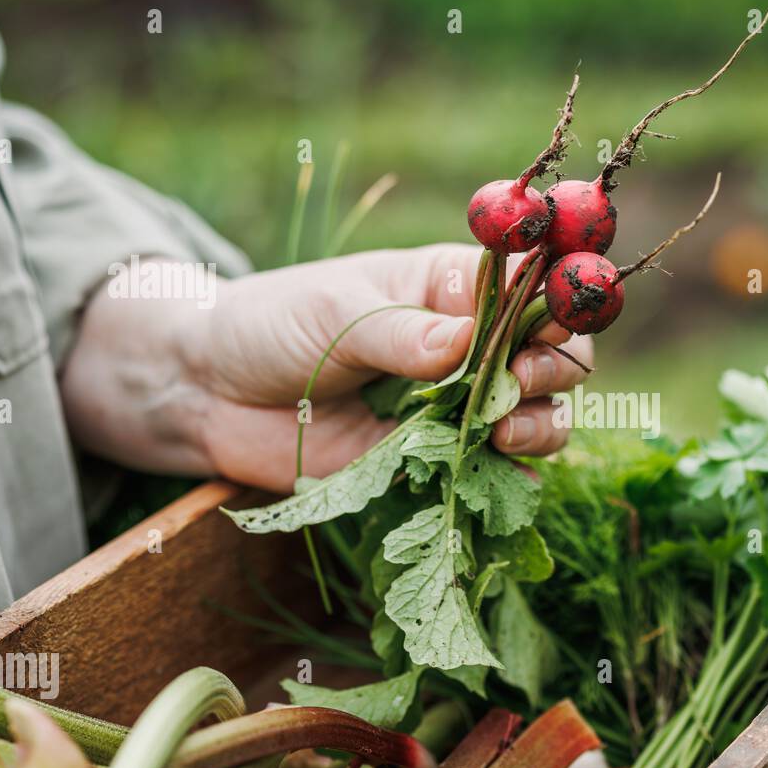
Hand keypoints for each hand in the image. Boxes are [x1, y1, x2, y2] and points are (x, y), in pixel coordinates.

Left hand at [60, 245, 593, 492]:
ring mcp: (456, 406)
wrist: (212, 394)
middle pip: (552, 357)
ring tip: (503, 433)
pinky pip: (493, 472)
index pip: (531, 291)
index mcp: (452, 287)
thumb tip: (468, 343)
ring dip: (539, 425)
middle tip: (517, 384)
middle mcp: (469, 346)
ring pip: (537, 416)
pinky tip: (503, 480)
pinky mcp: (434, 460)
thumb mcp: (336, 312)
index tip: (554, 324)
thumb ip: (402, 332)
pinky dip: (510, 480)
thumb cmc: (273, 326)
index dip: (556, 304)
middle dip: (550, 371)